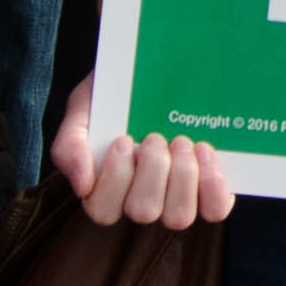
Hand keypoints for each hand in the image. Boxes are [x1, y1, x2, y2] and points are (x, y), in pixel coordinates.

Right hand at [47, 75, 234, 228]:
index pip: (103, 210)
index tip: (122, 139)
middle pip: (144, 211)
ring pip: (178, 217)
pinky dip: (213, 187)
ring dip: (182, 177)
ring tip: (182, 141)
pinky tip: (206, 152)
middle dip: (152, 171)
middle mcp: (140, 199)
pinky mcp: (207, 189)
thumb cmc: (111, 94)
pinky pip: (215, 208)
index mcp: (106, 187)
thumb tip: (82, 186)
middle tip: (155, 137)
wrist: (151, 69)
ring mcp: (175, 197)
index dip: (115, 179)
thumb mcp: (82, 108)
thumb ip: (70, 144)